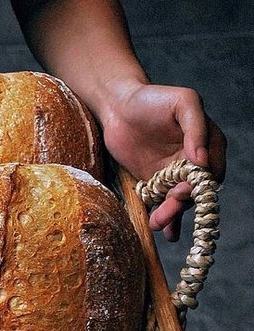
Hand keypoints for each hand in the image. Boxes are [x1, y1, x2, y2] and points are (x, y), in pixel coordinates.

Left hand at [99, 80, 225, 240]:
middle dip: (182, 203)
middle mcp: (194, 162)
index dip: (200, 183)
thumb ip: (197, 127)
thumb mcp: (183, 102)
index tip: (183, 187)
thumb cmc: (153, 98)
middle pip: (194, 191)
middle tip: (167, 207)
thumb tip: (201, 160)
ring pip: (178, 200)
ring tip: (157, 223)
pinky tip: (162, 231)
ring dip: (171, 214)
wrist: (118, 106)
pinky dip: (164, 218)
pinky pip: (161, 203)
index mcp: (209, 143)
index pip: (212, 171)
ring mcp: (173, 174)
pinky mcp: (154, 182)